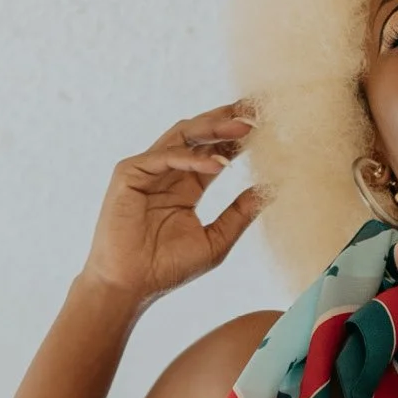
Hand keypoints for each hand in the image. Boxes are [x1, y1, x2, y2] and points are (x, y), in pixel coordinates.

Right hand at [82, 106, 261, 302]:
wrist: (130, 286)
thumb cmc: (167, 269)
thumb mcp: (215, 240)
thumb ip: (239, 214)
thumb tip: (269, 191)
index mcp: (186, 185)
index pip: (214, 151)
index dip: (238, 138)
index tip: (265, 126)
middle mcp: (167, 171)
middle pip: (199, 134)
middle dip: (227, 120)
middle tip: (255, 111)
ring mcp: (147, 169)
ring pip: (182, 136)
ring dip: (213, 129)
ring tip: (243, 128)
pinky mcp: (129, 173)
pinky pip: (164, 157)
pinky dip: (192, 159)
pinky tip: (219, 164)